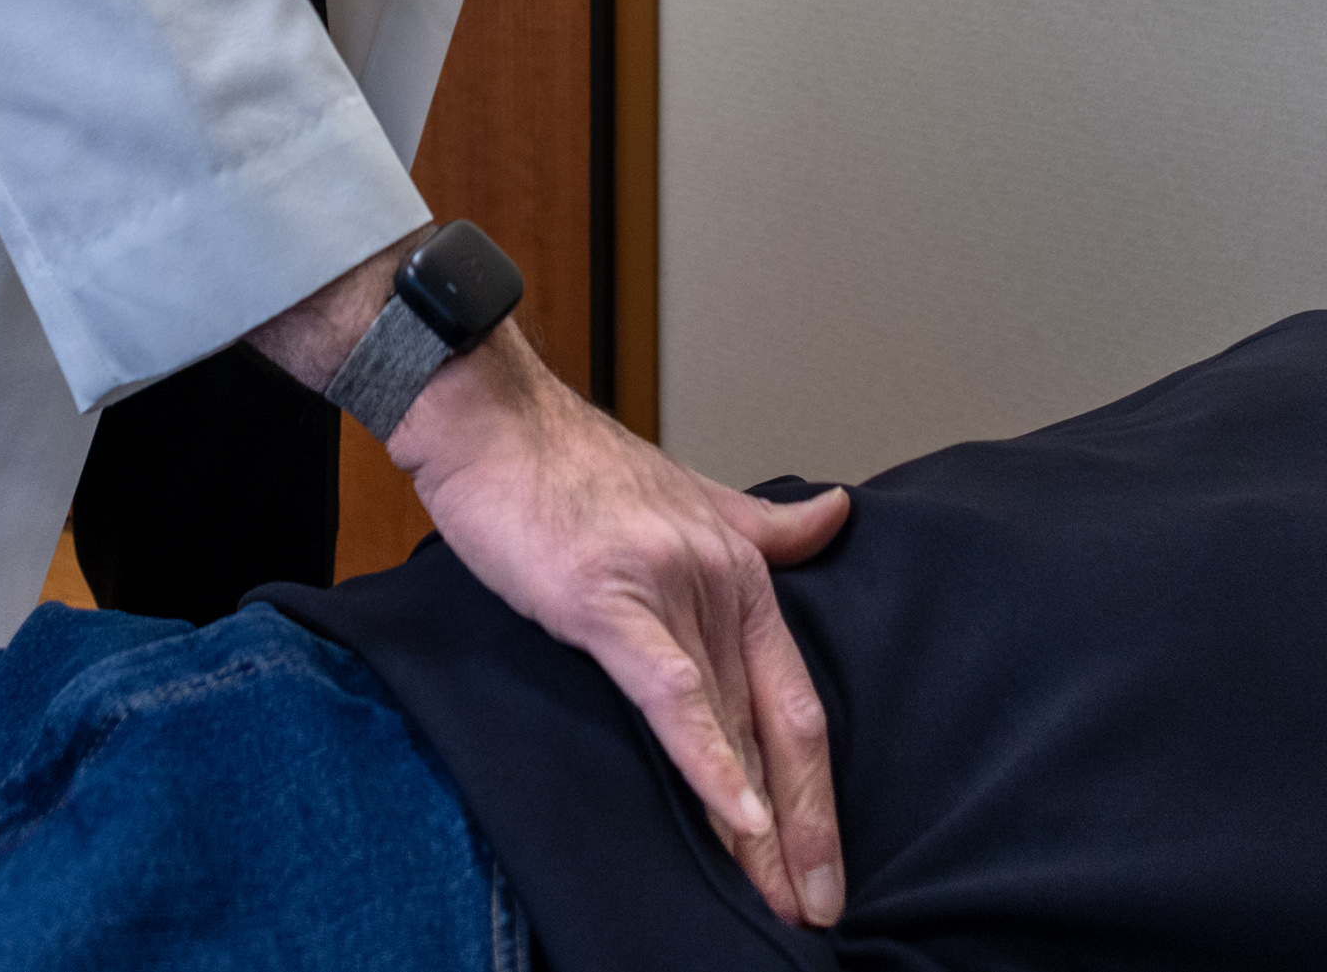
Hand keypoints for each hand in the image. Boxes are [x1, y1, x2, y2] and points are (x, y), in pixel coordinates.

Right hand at [393, 324, 853, 926]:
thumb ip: (762, 524)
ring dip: (757, 825)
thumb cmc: (569, 465)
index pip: (796, 702)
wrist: (489, 417)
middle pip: (778, 727)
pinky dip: (709, 761)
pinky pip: (673, 695)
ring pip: (730, 726)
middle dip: (803, 831)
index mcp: (741, 569)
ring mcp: (670, 590)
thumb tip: (837, 515)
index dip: (818, 792)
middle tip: (819, 910)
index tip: (825, 866)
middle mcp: (722, 582)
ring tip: (777, 899)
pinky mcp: (609, 601)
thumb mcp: (684, 495)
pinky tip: (737, 818)